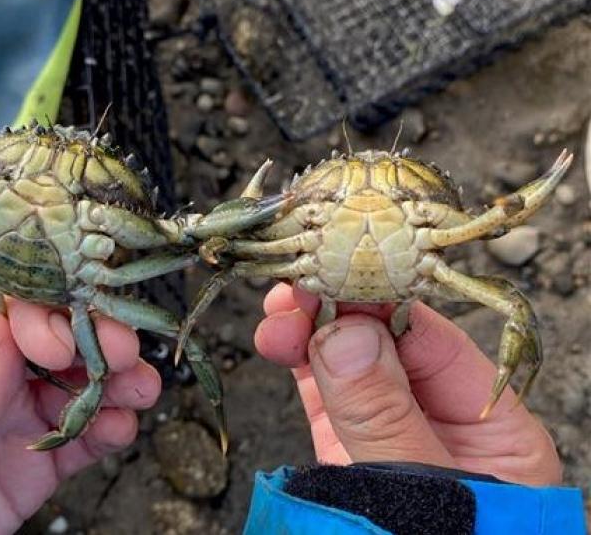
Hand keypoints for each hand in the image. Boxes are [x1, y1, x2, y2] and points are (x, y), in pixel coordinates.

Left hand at [0, 279, 159, 533]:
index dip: (38, 312)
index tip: (60, 339)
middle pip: (46, 336)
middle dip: (90, 337)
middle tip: (123, 350)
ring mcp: (5, 419)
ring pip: (72, 383)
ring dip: (112, 380)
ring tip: (138, 388)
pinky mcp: (27, 465)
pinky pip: (77, 439)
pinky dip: (106, 429)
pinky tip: (120, 426)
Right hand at [254, 283, 560, 485]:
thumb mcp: (425, 495)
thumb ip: (386, 416)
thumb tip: (350, 330)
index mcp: (494, 426)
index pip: (436, 340)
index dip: (384, 300)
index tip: (338, 274)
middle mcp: (441, 419)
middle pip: (389, 341)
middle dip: (339, 308)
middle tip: (295, 288)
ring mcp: (390, 430)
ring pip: (348, 360)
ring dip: (310, 329)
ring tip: (275, 314)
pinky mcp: (346, 448)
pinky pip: (322, 391)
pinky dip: (298, 360)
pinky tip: (278, 337)